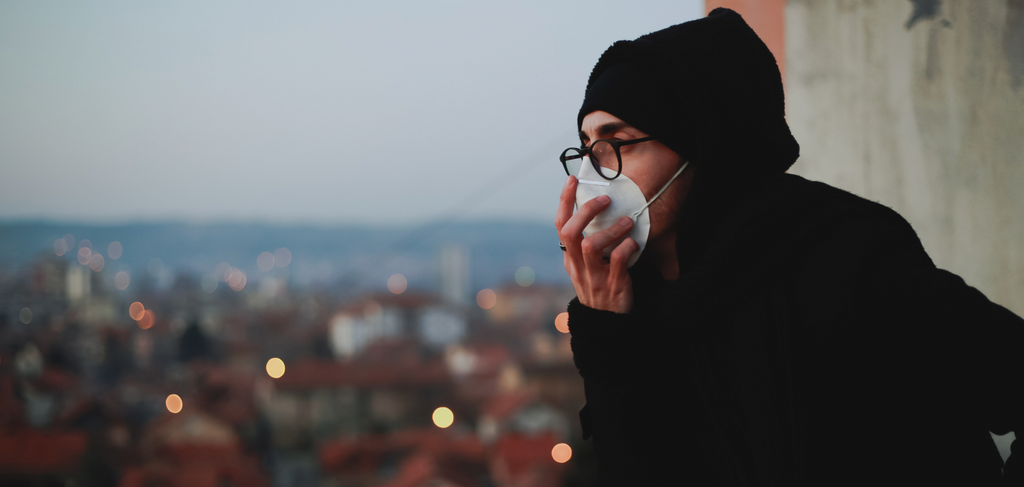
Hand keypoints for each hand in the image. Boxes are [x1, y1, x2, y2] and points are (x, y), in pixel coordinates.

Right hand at [555, 176, 638, 313]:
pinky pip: (616, 261)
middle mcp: (577, 266)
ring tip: (627, 221)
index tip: (572, 180)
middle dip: (586, 211)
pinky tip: (634, 243)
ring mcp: (593, 276)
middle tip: (605, 200)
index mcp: (570, 259)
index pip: (560, 225)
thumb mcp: (585, 268)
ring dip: (610, 230)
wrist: (606, 324)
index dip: (565, 201)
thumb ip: (586, 245)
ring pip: (591, 246)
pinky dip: (626, 248)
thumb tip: (596, 214)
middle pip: (570, 232)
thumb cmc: (599, 289)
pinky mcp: (613, 285)